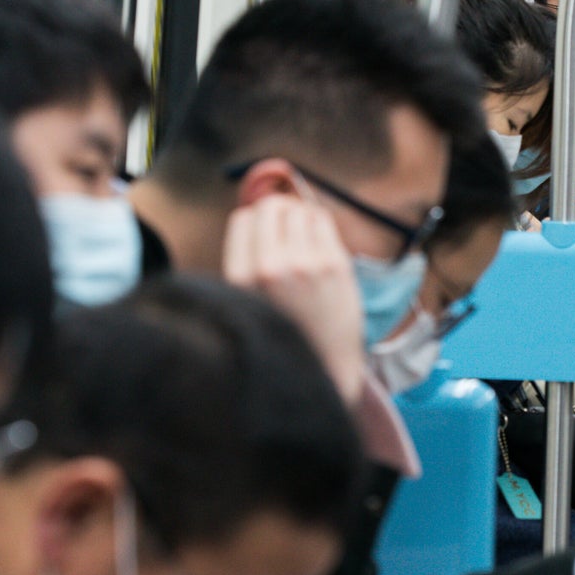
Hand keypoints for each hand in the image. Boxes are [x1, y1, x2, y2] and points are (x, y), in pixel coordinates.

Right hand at [224, 195, 363, 406]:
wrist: (324, 368)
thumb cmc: (286, 332)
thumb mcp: (247, 300)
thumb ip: (247, 260)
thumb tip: (258, 211)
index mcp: (240, 278)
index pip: (242, 218)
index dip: (254, 221)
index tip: (265, 233)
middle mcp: (269, 267)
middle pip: (270, 207)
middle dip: (278, 212)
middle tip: (287, 231)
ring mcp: (305, 264)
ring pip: (299, 209)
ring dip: (301, 217)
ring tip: (304, 242)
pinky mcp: (335, 265)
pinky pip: (322, 219)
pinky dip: (319, 223)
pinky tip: (319, 245)